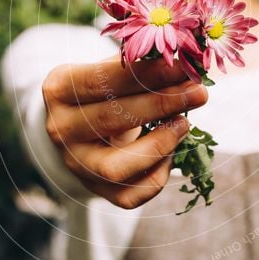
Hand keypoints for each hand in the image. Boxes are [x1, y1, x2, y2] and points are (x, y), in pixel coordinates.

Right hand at [41, 56, 208, 208]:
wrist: (79, 127)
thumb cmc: (104, 90)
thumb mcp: (111, 70)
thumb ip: (141, 66)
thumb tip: (187, 63)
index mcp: (60, 90)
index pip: (103, 81)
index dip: (147, 74)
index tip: (182, 67)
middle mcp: (61, 130)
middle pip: (111, 120)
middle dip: (162, 105)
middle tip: (198, 93)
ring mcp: (75, 164)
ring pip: (116, 168)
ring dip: (158, 146)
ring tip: (184, 124)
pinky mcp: (94, 190)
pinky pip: (130, 195)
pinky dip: (157, 176)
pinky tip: (170, 152)